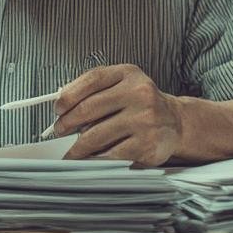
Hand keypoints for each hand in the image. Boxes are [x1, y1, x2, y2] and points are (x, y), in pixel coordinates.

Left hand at [53, 64, 182, 166]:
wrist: (175, 122)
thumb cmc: (142, 104)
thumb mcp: (123, 83)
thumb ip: (95, 87)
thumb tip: (62, 102)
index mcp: (129, 74)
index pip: (91, 80)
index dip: (68, 95)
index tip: (57, 108)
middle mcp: (139, 93)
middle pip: (88, 108)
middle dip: (67, 123)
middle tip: (59, 130)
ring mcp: (144, 119)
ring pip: (96, 136)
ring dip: (77, 147)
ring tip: (71, 151)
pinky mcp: (146, 144)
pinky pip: (110, 154)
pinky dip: (95, 159)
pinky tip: (91, 159)